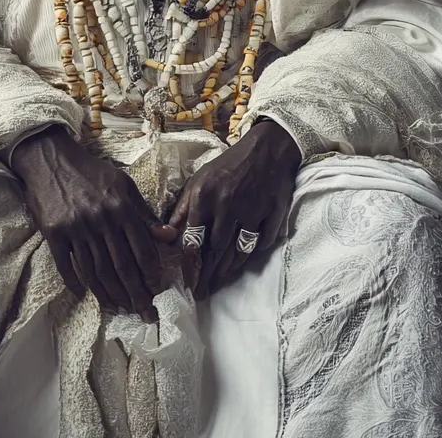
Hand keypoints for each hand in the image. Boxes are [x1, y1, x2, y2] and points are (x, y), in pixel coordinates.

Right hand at [11, 126, 177, 319]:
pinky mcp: (54, 233)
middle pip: (121, 266)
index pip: (141, 248)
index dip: (150, 272)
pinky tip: (84, 295)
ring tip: (120, 309)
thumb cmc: (91, 172)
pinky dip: (76, 282)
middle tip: (145, 313)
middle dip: (135, 293)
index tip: (156, 289)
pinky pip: (66, 265)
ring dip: (110, 294)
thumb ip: (145, 212)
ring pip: (96, 270)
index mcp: (121, 207)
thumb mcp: (123, 184)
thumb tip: (169, 236)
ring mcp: (76, 228)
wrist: (51, 159)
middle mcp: (101, 220)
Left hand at [168, 119, 300, 299]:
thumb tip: (168, 236)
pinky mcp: (273, 214)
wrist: (267, 148)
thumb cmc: (228, 165)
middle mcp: (226, 205)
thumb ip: (183, 208)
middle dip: (207, 276)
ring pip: (238, 252)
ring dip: (227, 272)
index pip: (194, 241)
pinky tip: (242, 264)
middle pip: (215, 252)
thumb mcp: (199, 180)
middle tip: (201, 294)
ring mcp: (252, 210)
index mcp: (204, 196)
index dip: (190, 267)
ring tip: (218, 283)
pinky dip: (252, 255)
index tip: (188, 284)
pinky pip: (260, 244)